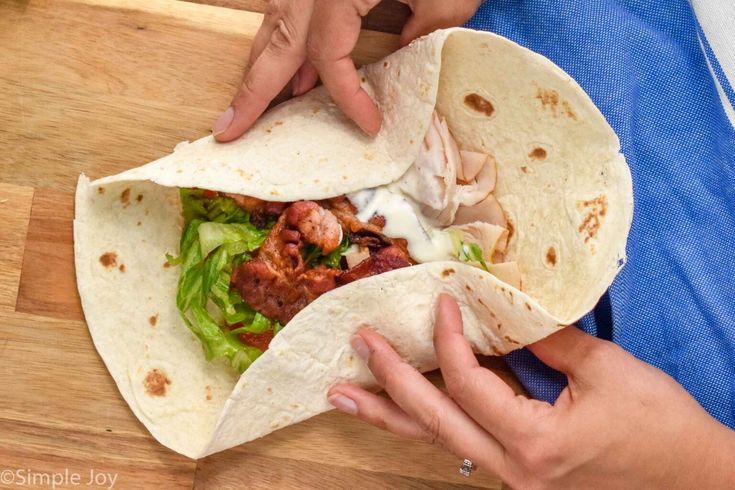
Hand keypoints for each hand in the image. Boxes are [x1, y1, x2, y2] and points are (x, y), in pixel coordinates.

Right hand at [212, 0, 482, 140]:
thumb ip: (433, 23)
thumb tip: (410, 50)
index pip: (329, 57)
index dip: (346, 97)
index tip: (368, 125)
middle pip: (275, 44)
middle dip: (250, 93)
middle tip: (227, 131)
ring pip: (272, 24)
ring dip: (261, 68)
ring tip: (249, 107)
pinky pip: (285, 9)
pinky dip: (281, 40)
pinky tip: (290, 66)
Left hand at [328, 294, 734, 487]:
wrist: (689, 478)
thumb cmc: (657, 424)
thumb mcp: (608, 371)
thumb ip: (547, 340)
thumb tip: (503, 308)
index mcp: (535, 443)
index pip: (470, 385)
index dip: (449, 339)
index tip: (440, 300)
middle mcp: (512, 469)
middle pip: (433, 421)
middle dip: (389, 382)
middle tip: (355, 348)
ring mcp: (510, 477)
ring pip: (436, 441)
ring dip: (387, 415)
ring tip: (342, 396)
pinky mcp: (516, 472)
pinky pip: (458, 443)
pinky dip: (423, 422)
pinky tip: (396, 409)